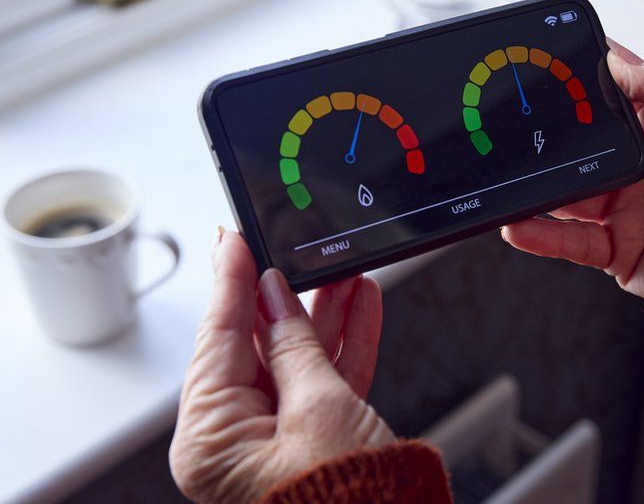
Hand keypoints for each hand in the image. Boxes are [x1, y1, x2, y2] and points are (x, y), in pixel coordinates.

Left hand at [170, 230, 393, 502]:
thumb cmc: (350, 502)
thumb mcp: (320, 407)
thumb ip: (293, 344)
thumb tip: (271, 294)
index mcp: (210, 441)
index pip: (218, 340)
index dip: (231, 283)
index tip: (233, 239)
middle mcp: (233, 443)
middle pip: (256, 346)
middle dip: (286, 296)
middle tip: (292, 249)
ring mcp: (273, 442)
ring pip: (295, 359)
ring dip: (324, 316)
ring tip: (345, 273)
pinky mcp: (309, 440)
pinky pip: (320, 382)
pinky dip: (342, 347)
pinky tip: (360, 306)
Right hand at [501, 39, 643, 306]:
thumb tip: (616, 63)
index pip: (616, 96)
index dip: (587, 78)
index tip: (553, 60)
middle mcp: (639, 169)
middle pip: (582, 144)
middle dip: (552, 132)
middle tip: (518, 118)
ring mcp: (624, 210)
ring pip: (568, 192)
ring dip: (539, 185)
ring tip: (510, 173)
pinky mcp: (616, 250)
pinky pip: (571, 241)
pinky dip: (542, 234)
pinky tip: (518, 223)